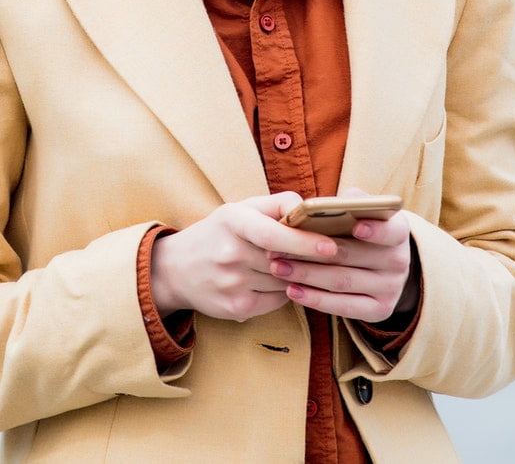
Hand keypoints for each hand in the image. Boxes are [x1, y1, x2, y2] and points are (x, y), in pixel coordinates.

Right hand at [150, 192, 340, 322]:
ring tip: (305, 266)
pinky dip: (286, 292)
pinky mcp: (237, 308)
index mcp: (232, 221)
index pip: (272, 234)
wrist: (176, 270)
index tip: (331, 245)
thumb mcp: (239, 209)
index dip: (304, 241)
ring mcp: (232, 284)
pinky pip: (278, 301)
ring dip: (300, 276)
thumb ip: (276, 205)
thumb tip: (311, 210)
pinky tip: (280, 282)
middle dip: (312, 261)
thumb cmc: (219, 233)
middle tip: (337, 258)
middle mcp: (230, 253)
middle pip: (284, 260)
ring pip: (285, 282)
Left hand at [270, 190, 417, 323]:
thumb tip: (327, 204)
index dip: (376, 229)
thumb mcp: (363, 213)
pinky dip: (315, 299)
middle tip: (282, 247)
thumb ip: (349, 204)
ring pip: (343, 281)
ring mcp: (390, 288)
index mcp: (398, 232)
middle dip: (315, 251)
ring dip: (307, 275)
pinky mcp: (379, 310)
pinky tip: (292, 291)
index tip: (356, 226)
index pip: (392, 230)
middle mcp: (399, 262)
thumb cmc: (360, 231)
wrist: (383, 268)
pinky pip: (344, 307)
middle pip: (354, 256)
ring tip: (278, 267)